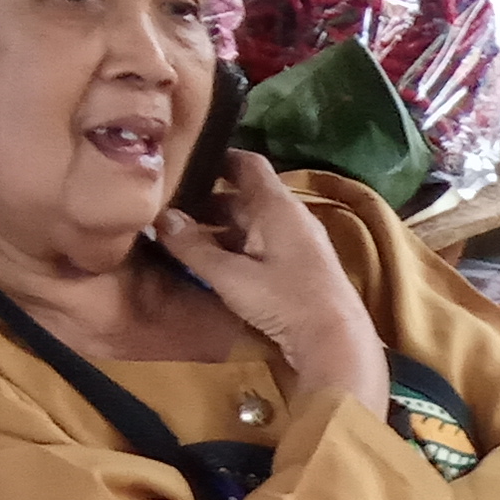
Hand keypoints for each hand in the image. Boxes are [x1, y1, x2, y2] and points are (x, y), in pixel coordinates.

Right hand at [157, 151, 388, 413]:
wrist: (337, 341)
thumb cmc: (285, 300)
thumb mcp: (231, 275)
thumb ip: (194, 246)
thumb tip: (162, 218)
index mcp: (277, 205)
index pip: (247, 164)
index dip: (217, 158)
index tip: (184, 162)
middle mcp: (291, 216)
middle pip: (245, 197)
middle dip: (207, 201)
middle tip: (169, 209)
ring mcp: (299, 242)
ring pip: (253, 224)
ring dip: (220, 229)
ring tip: (182, 238)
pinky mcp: (301, 267)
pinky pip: (262, 246)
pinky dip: (237, 248)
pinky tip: (214, 263)